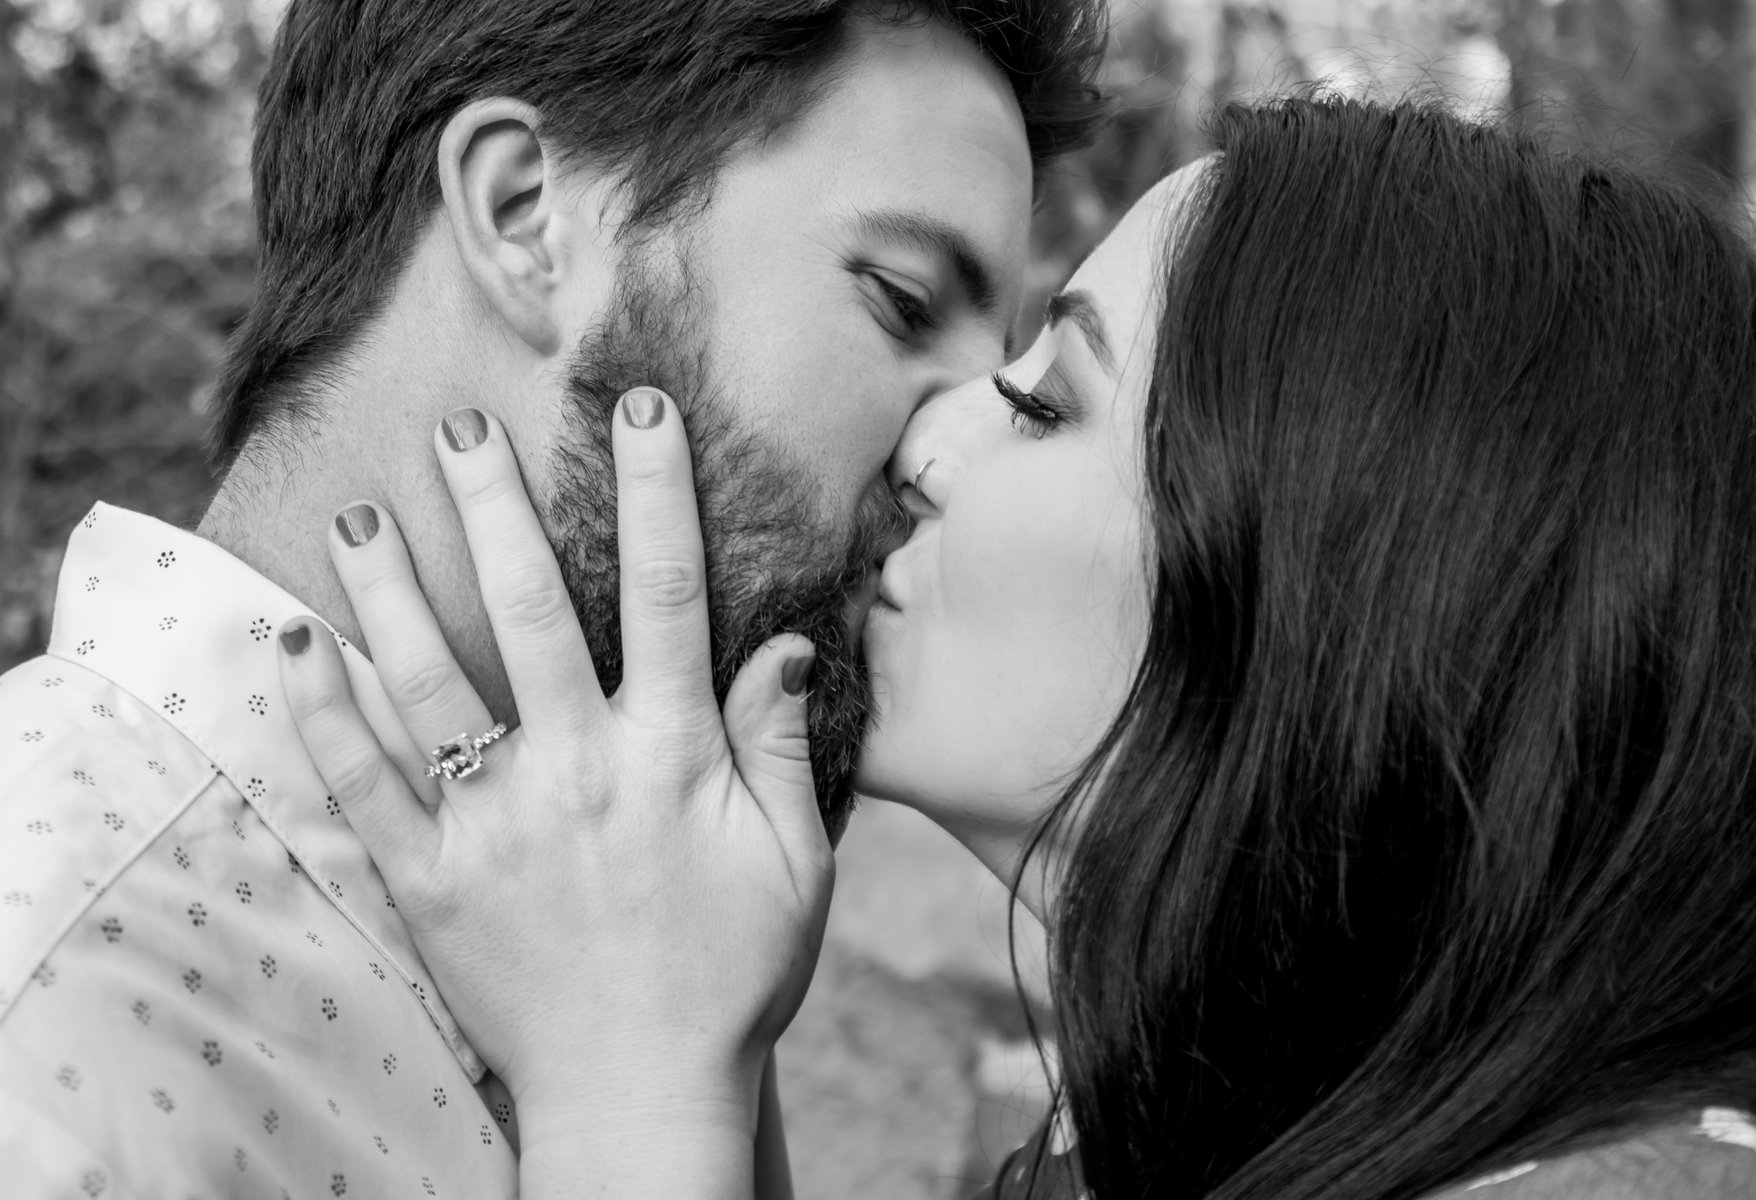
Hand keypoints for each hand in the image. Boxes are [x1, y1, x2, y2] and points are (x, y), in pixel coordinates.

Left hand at [273, 393, 832, 1156]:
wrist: (640, 1095)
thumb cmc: (730, 977)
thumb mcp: (793, 862)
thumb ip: (780, 745)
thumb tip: (785, 641)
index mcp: (670, 757)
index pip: (665, 596)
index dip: (655, 492)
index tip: (637, 411)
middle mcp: (576, 771)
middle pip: (528, 612)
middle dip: (498, 508)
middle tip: (462, 428)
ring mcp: (493, 823)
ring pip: (428, 682)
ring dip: (391, 589)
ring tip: (363, 509)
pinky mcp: (428, 878)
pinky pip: (361, 785)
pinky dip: (321, 712)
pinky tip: (293, 642)